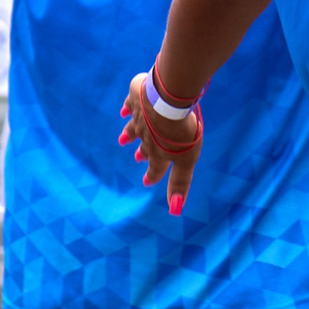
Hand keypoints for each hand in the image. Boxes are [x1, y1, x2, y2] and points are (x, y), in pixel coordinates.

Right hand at [117, 71, 202, 215]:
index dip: (153, 176)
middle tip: (137, 158)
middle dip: (141, 154)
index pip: (156, 168)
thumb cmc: (179, 131)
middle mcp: (146, 137)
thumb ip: (180, 182)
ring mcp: (140, 117)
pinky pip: (130, 105)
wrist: (167, 99)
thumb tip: (175, 210)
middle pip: (144, 148)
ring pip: (133, 128)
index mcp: (158, 152)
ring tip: (122, 139)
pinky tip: (124, 110)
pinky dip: (127, 108)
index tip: (148, 182)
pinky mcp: (137, 98)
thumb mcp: (186, 160)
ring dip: (128, 134)